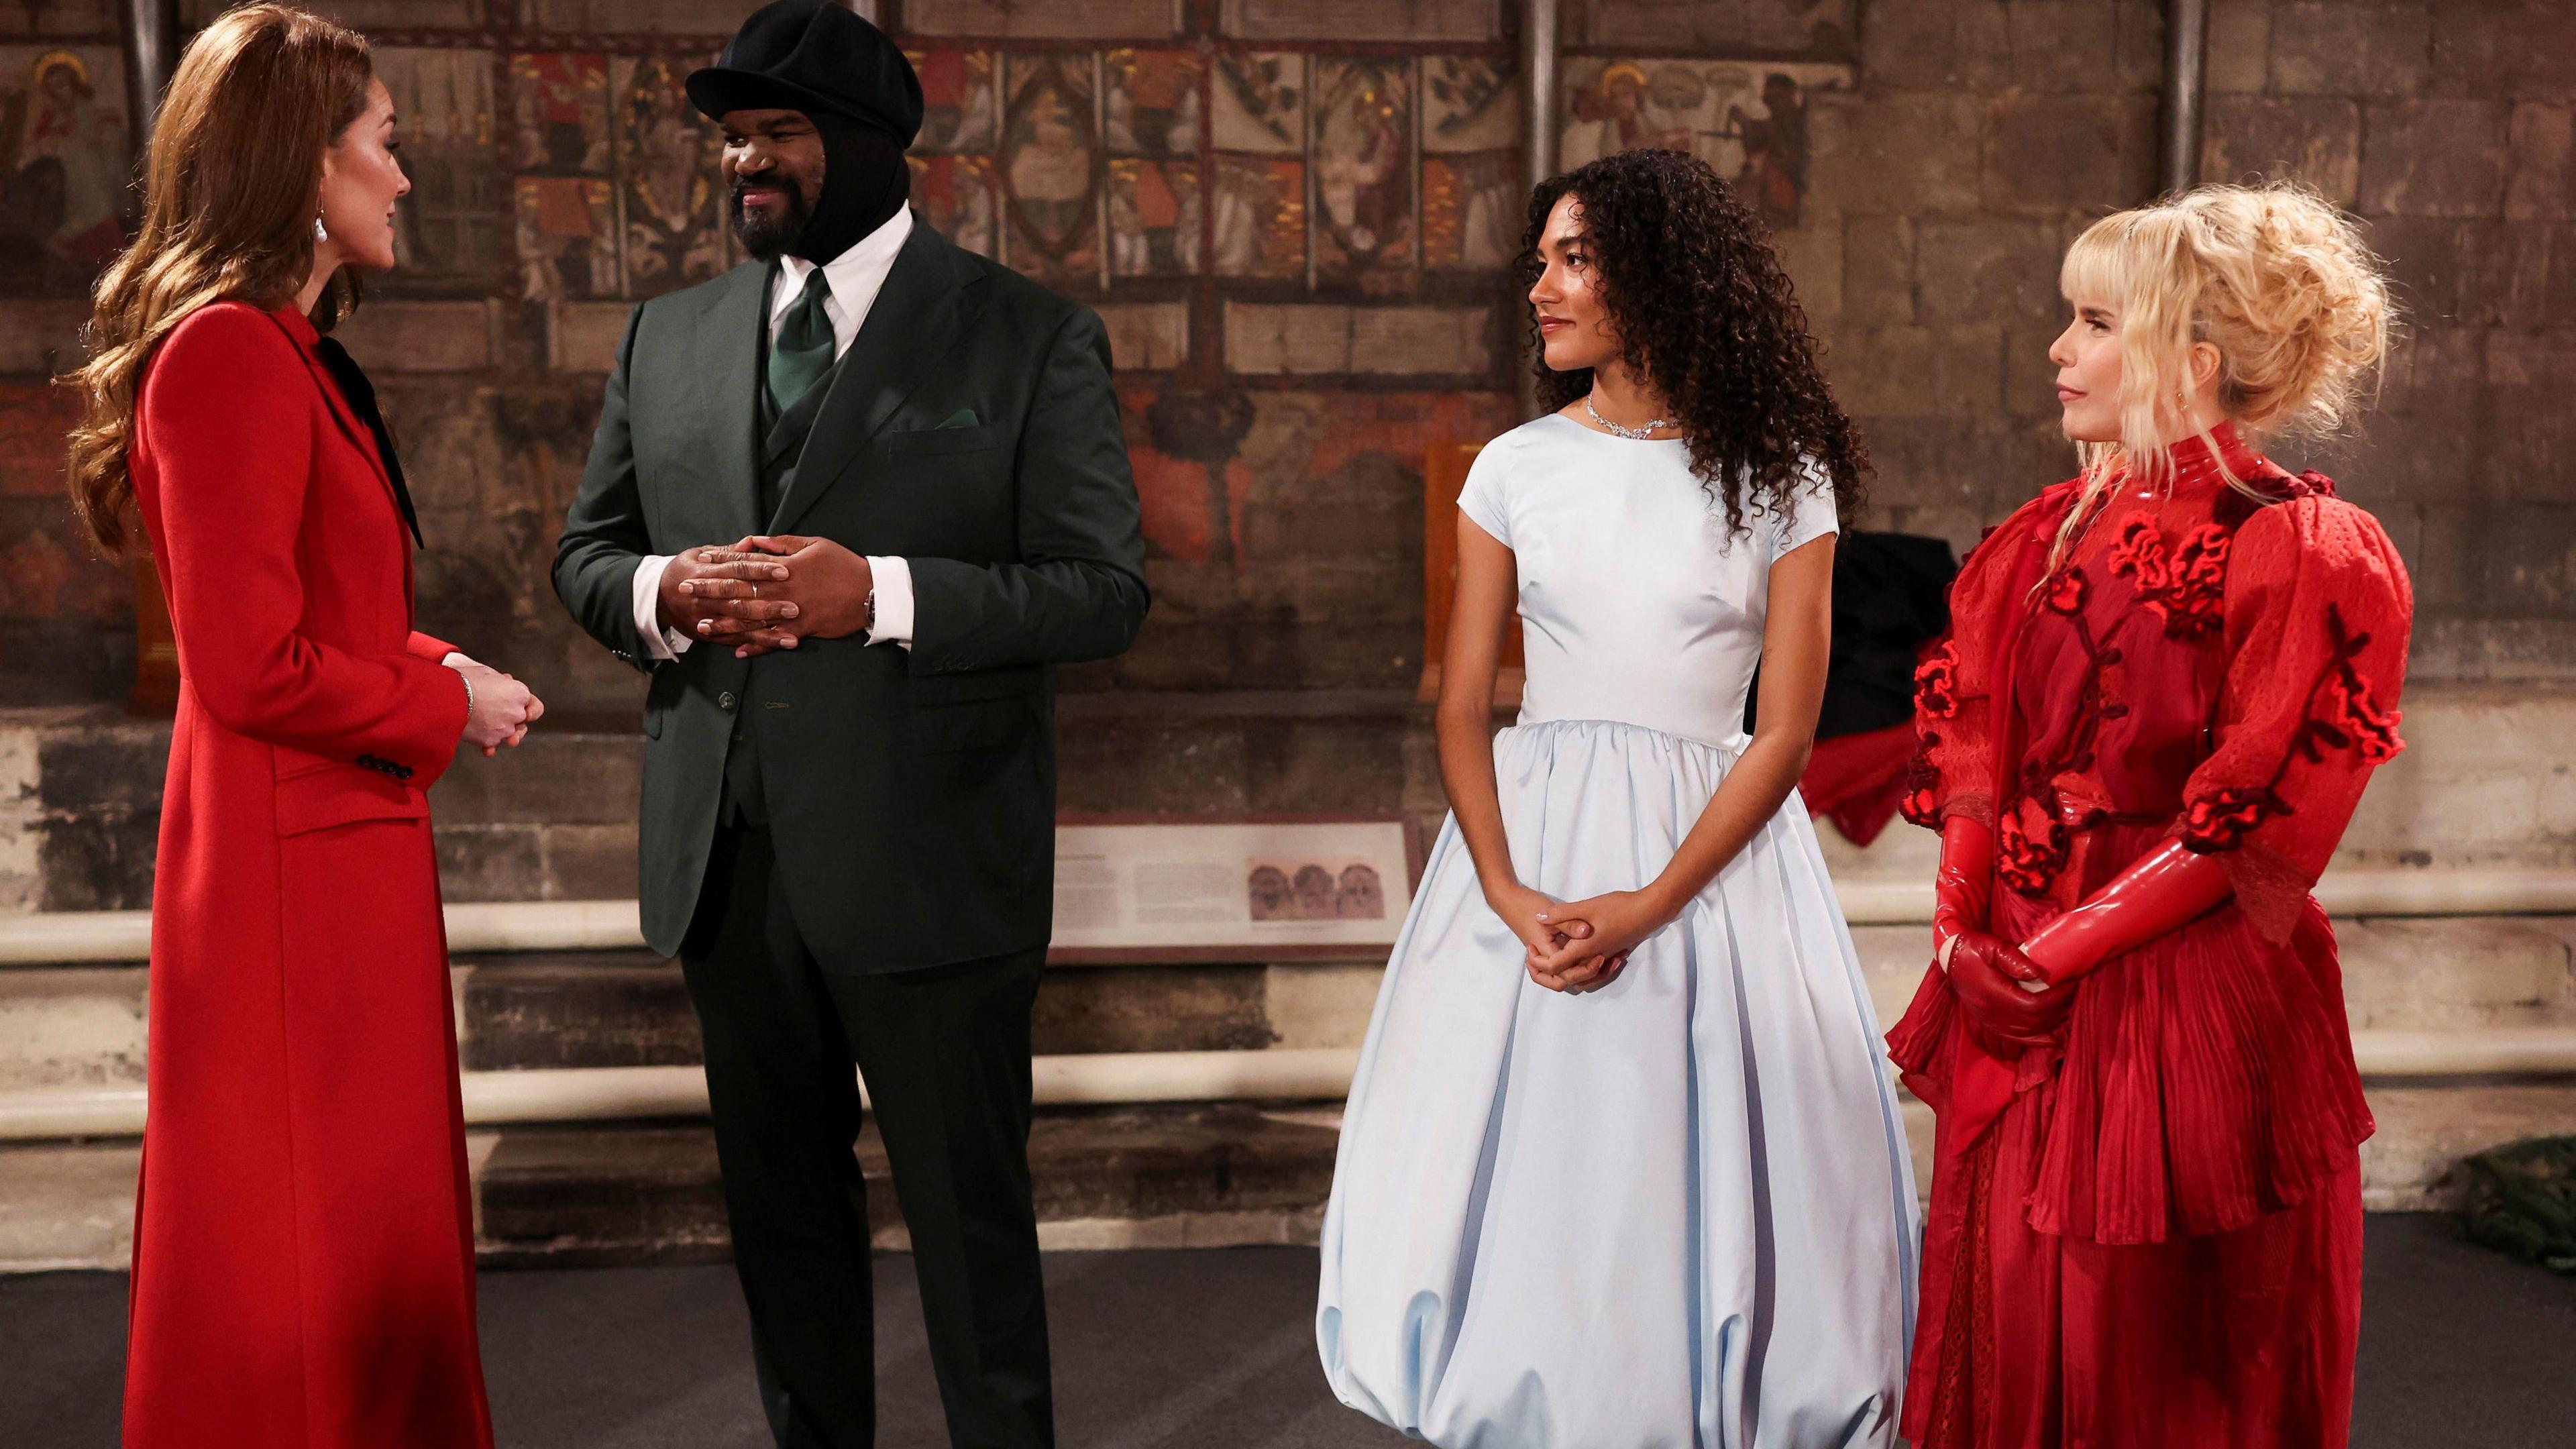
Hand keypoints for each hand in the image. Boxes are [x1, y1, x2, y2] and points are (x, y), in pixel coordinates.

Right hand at [451, 658, 540, 754]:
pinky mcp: (491, 740)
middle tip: (494, 715)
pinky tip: (480, 739)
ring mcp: (505, 728)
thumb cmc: (463, 679)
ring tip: (483, 724)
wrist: (445, 697)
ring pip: (507, 734)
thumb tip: (507, 681)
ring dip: (498, 731)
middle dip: (510, 719)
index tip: (516, 707)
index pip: (534, 706)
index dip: (526, 707)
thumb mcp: (486, 673)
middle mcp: (518, 712)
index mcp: (520, 693)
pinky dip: (487, 743)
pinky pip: (493, 744)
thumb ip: (502, 681)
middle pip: (521, 721)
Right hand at [657, 544, 788, 641]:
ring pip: (739, 625)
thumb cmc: (684, 571)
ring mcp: (707, 618)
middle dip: (768, 606)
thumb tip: (752, 541)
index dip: (760, 570)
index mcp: (705, 572)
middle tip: (795, 607)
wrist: (655, 598)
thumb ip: (727, 551)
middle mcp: (706, 597)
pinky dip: (756, 644)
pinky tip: (777, 644)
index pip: (736, 570)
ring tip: (792, 637)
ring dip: (767, 632)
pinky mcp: (708, 634)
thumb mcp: (698, 554)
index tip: (785, 571)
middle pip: (740, 601)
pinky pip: (735, 639)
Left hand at [683, 535, 873, 658]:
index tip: (697, 565)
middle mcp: (783, 591)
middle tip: (685, 592)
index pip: (744, 566)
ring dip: (725, 623)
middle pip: (739, 592)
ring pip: (751, 620)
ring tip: (702, 626)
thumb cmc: (843, 564)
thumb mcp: (815, 544)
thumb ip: (782, 544)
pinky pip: (775, 641)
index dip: (718, 566)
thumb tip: (755, 542)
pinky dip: (757, 647)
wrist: (871, 592)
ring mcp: (791, 613)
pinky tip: (738, 651)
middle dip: (710, 592)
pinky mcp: (803, 630)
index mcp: (784, 568)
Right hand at [1482, 880, 1611, 991]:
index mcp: (1545, 952)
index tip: (1599, 957)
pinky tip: (1591, 954)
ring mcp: (1546, 956)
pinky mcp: (1549, 950)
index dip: (1585, 970)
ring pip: (1561, 976)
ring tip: (1599, 962)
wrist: (1511, 901)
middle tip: (1600, 962)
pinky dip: (1575, 965)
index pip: (1565, 973)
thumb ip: (1569, 923)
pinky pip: (1562, 965)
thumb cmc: (1528, 906)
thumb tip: (1587, 931)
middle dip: (1583, 977)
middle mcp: (1545, 959)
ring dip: (1579, 974)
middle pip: (1561, 982)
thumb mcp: (1551, 912)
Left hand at [1526, 889, 1669, 993]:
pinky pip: (1592, 971)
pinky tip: (1576, 953)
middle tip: (1534, 957)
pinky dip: (1580, 968)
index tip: (1531, 947)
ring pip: (1580, 977)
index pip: (1554, 967)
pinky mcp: (1611, 954)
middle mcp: (1593, 959)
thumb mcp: (1586, 907)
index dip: (1538, 961)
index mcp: (1584, 949)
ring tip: (1551, 957)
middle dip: (1546, 972)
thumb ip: (1561, 914)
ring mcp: (1604, 959)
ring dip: (1564, 972)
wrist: (1649, 911)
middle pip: (1565, 977)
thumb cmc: (1619, 907)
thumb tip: (1538, 918)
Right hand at [1946, 931, 2074, 1052]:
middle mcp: (1992, 1014)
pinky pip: (2012, 1043)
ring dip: (2048, 1029)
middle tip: (2070, 995)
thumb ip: (2014, 959)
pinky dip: (2032, 1043)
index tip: (2070, 984)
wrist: (1950, 958)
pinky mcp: (1987, 1026)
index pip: (2034, 1005)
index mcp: (1995, 995)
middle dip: (2057, 1011)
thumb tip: (2038, 974)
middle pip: (2034, 1023)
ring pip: (2025, 1036)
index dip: (2057, 998)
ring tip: (2063, 1014)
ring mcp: (1989, 1023)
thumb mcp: (1992, 946)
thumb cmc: (1972, 949)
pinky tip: (2047, 1038)